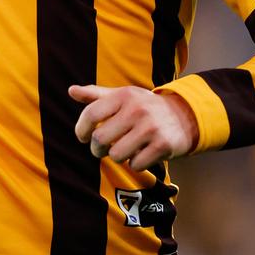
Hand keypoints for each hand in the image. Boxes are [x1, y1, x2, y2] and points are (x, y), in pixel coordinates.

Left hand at [69, 84, 198, 170]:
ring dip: (117, 156)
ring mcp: (150, 127)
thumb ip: (95, 95)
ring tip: (124, 149)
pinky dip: (135, 163)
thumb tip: (70, 90)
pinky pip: (135, 164)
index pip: (91, 114)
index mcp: (124, 95)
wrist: (184, 115)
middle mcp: (137, 109)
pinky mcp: (162, 145)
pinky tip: (142, 153)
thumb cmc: (144, 107)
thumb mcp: (122, 96)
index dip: (81, 129)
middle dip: (97, 148)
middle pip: (100, 139)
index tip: (83, 136)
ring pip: (116, 155)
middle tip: (101, 148)